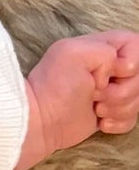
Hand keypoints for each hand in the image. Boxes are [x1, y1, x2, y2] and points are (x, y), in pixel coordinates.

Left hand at [24, 30, 138, 162]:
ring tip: (95, 109)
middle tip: (96, 94)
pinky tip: (101, 123)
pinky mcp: (110, 114)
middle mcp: (111, 68)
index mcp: (104, 47)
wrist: (40, 123)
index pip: (138, 46)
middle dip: (122, 91)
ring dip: (118, 108)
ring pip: (138, 99)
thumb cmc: (53, 86)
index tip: (111, 73)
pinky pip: (132, 118)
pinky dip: (118, 123)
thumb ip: (107, 50)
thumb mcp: (75, 53)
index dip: (131, 63)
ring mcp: (111, 92)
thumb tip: (121, 71)